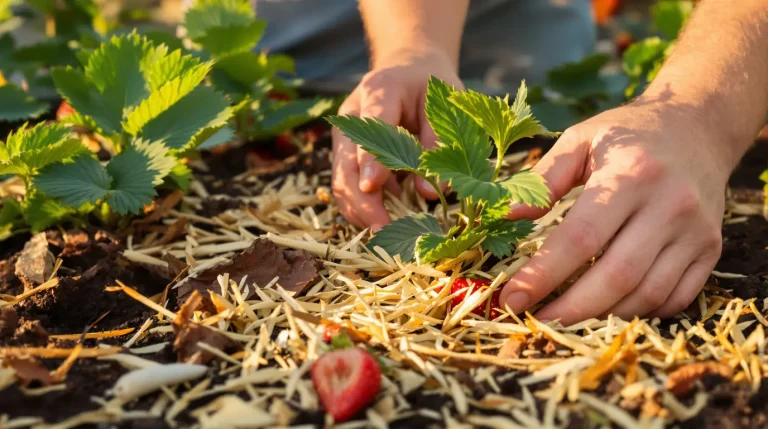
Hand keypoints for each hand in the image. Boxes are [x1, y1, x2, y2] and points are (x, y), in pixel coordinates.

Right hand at [331, 46, 461, 228]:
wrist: (409, 69)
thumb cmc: (431, 86)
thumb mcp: (444, 106)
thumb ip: (436, 146)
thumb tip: (429, 194)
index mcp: (379, 91)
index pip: (369, 130)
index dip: (370, 161)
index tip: (373, 189)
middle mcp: (352, 115)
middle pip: (346, 164)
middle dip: (363, 202)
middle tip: (384, 230)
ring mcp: (344, 137)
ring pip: (341, 181)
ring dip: (359, 211)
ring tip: (383, 234)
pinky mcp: (346, 155)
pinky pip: (347, 186)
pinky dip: (361, 208)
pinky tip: (380, 222)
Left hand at [499, 99, 732, 324]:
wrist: (699, 124)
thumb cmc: (627, 134)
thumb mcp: (580, 139)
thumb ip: (542, 178)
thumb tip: (505, 216)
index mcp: (631, 174)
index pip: (580, 238)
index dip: (543, 274)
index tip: (512, 298)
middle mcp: (669, 205)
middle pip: (616, 276)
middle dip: (570, 309)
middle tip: (534, 322)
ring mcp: (696, 231)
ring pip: (647, 294)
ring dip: (602, 316)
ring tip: (565, 317)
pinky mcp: (712, 249)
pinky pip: (677, 297)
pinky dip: (641, 313)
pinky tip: (609, 310)